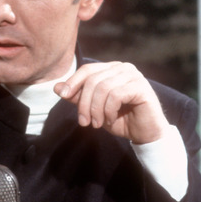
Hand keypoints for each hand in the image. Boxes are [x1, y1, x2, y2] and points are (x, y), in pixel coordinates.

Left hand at [54, 62, 169, 143]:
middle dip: (84, 103)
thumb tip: (56, 87)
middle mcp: (124, 68)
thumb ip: (78, 97)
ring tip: (97, 124)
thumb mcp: (94, 109)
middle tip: (84, 122)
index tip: (63, 96)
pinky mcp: (141, 87)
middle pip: (93, 80)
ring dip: (96, 110)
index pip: (87, 69)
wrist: (144, 134)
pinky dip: (108, 111)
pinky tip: (110, 120)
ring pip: (103, 88)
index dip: (73, 81)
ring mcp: (134, 76)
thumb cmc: (120, 119)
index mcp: (112, 69)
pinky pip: (116, 95)